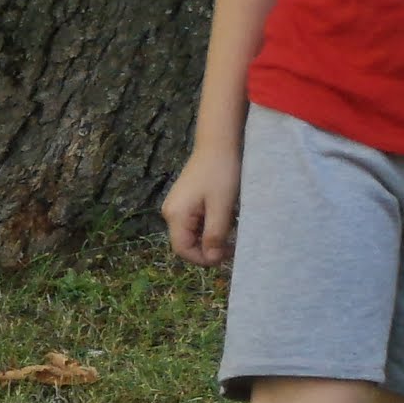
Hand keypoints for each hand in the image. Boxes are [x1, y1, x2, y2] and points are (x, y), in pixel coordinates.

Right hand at [161, 145, 238, 265]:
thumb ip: (215, 235)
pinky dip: (210, 224)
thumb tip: (212, 259)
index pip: (183, 249)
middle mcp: (170, 212)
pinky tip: (225, 216)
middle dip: (208, 247)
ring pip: (192, 232)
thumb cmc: (221, 173)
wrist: (218, 143)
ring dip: (211, 235)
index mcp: (175, 215)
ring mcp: (176, 206)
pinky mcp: (184, 200)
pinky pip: (195, 221)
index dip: (203, 259)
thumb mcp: (221, 207)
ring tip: (232, 227)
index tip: (227, 257)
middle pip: (186, 242)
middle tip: (233, 244)